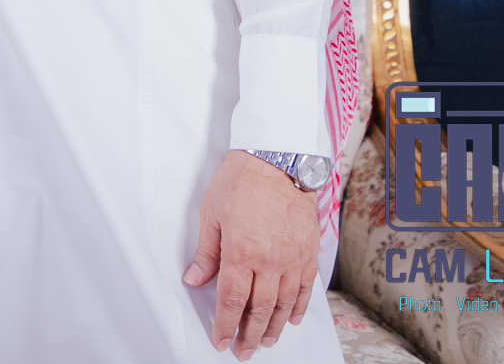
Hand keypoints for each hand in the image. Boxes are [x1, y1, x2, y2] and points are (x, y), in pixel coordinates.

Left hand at [184, 151, 321, 358]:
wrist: (278, 159)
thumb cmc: (240, 182)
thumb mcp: (211, 214)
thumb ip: (206, 253)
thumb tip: (194, 279)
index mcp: (241, 252)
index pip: (231, 300)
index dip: (224, 325)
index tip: (220, 341)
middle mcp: (270, 261)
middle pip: (259, 310)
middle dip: (249, 335)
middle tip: (243, 351)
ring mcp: (292, 259)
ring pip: (284, 305)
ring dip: (274, 327)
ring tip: (266, 342)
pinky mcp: (308, 252)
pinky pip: (305, 288)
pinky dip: (298, 307)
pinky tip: (292, 319)